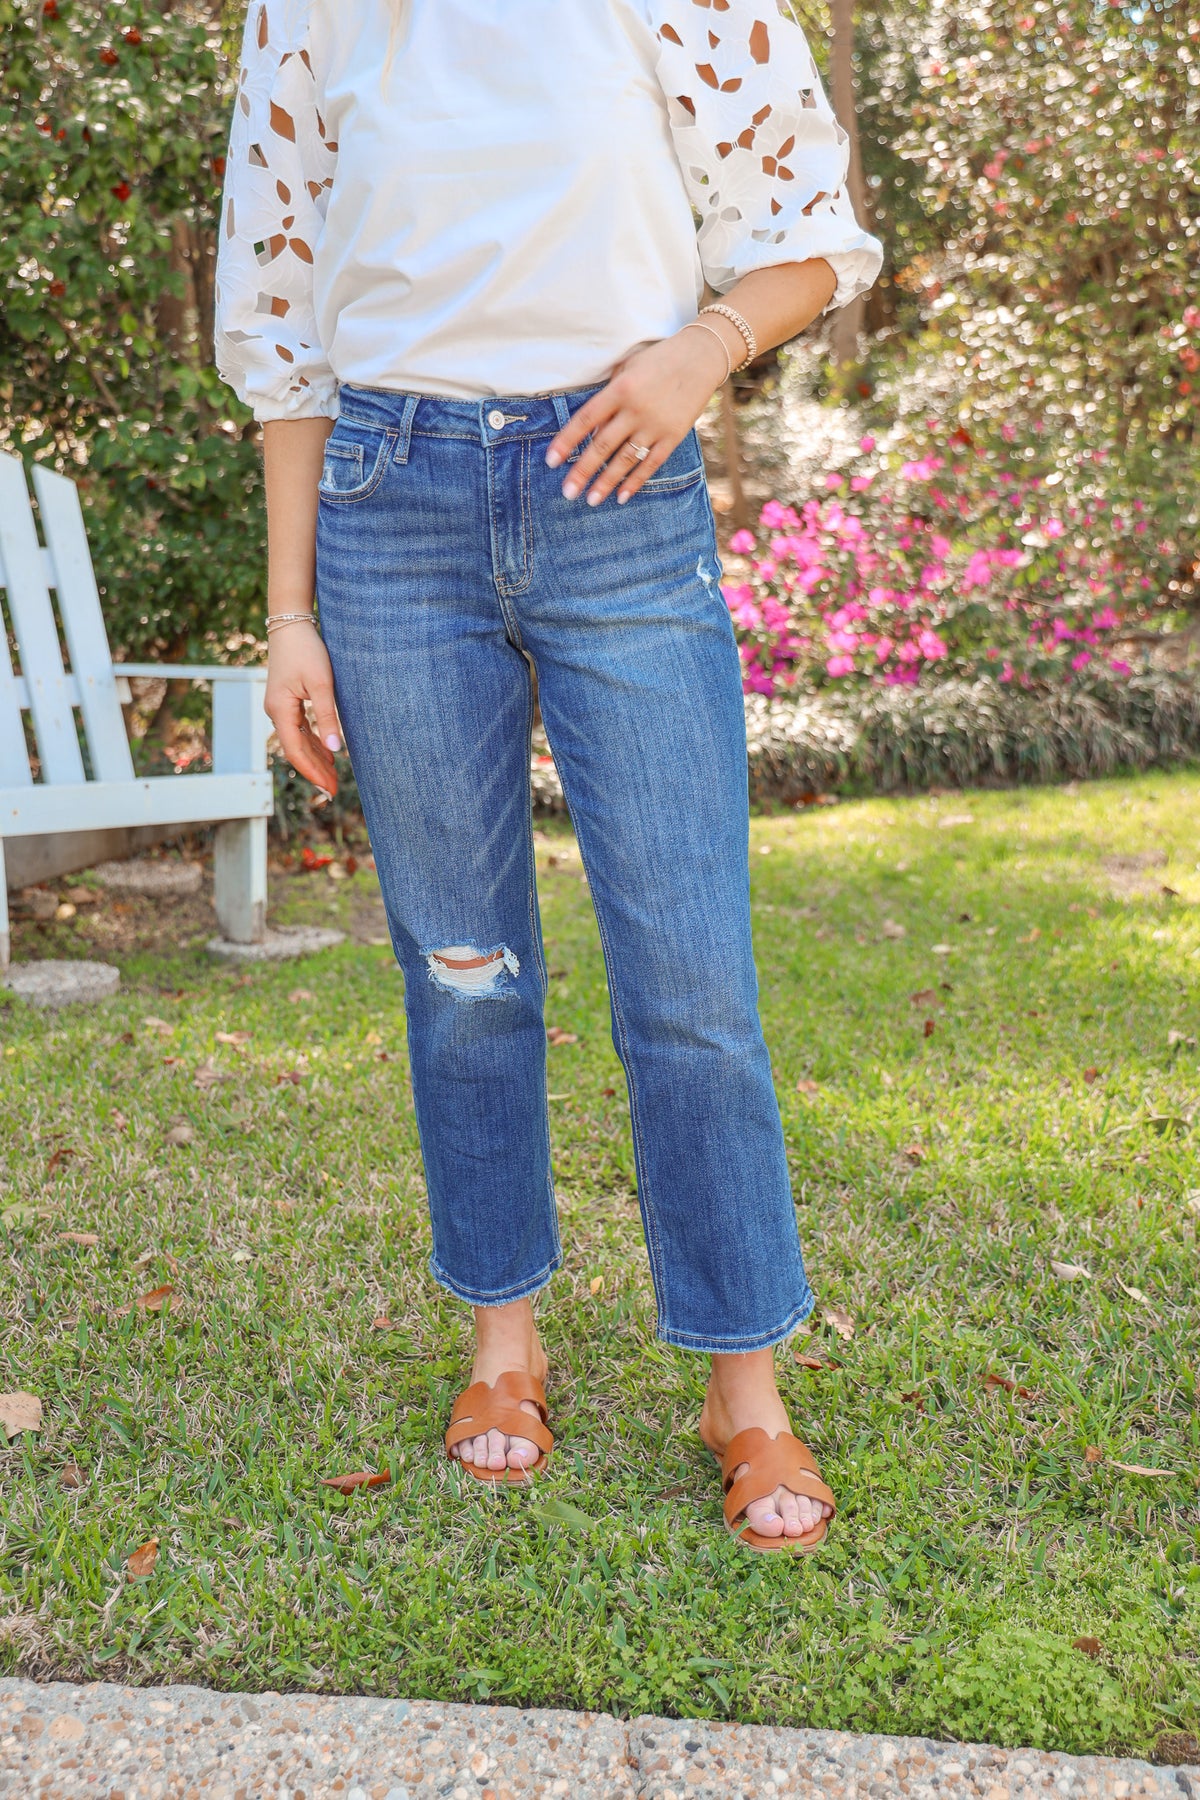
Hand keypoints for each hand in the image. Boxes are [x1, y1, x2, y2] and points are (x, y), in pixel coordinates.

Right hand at [264, 620, 341, 796]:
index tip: (329, 788)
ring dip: (315, 758)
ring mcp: (280, 707)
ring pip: (298, 741)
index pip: (296, 751)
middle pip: (296, 750)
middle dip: (315, 770)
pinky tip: (326, 752)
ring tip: (333, 777)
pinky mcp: (287, 701)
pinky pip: (299, 729)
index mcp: (280, 710)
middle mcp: (276, 712)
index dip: (313, 772)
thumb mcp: (321, 684)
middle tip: (334, 790)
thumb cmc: (307, 651)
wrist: (291, 625)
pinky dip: (313, 743)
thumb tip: (335, 749)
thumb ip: (327, 717)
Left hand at [545, 326, 729, 506]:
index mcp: (620, 389)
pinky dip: (636, 481)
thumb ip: (608, 395)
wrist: (701, 358)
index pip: (586, 420)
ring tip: (591, 500)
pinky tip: (621, 496)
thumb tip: (592, 429)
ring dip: (606, 482)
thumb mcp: (628, 367)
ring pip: (625, 460)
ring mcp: (655, 425)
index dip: (566, 441)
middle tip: (567, 492)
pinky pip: (651, 464)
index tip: (551, 461)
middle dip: (583, 470)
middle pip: (603, 446)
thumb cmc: (658, 360)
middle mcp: (636, 410)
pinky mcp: (673, 436)